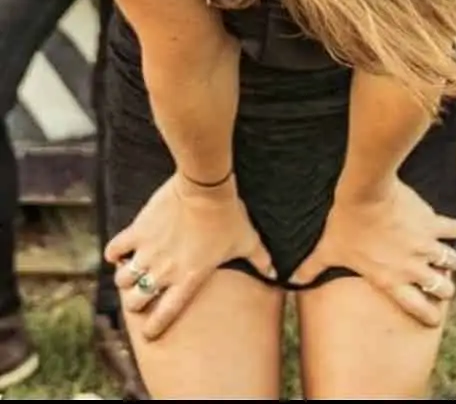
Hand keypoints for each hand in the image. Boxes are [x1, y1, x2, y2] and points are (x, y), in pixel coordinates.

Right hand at [106, 173, 273, 340]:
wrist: (206, 187)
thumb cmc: (229, 215)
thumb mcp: (247, 239)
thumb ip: (260, 259)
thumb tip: (277, 273)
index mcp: (188, 279)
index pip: (165, 314)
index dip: (154, 328)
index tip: (149, 331)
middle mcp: (163, 272)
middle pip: (136, 301)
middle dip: (136, 302)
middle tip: (140, 294)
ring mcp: (147, 253)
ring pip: (122, 280)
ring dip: (125, 278)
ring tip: (132, 271)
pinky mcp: (137, 232)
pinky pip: (115, 250)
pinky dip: (115, 253)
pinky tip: (121, 251)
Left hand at [292, 178, 455, 326]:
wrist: (365, 195)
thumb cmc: (344, 225)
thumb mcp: (326, 250)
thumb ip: (311, 268)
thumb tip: (289, 279)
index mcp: (390, 280)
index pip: (418, 308)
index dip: (430, 315)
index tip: (435, 317)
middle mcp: (412, 268)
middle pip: (442, 288)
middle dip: (444, 288)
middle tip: (442, 283)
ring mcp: (426, 245)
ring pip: (451, 261)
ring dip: (450, 261)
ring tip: (448, 259)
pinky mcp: (432, 222)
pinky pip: (454, 230)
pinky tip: (455, 231)